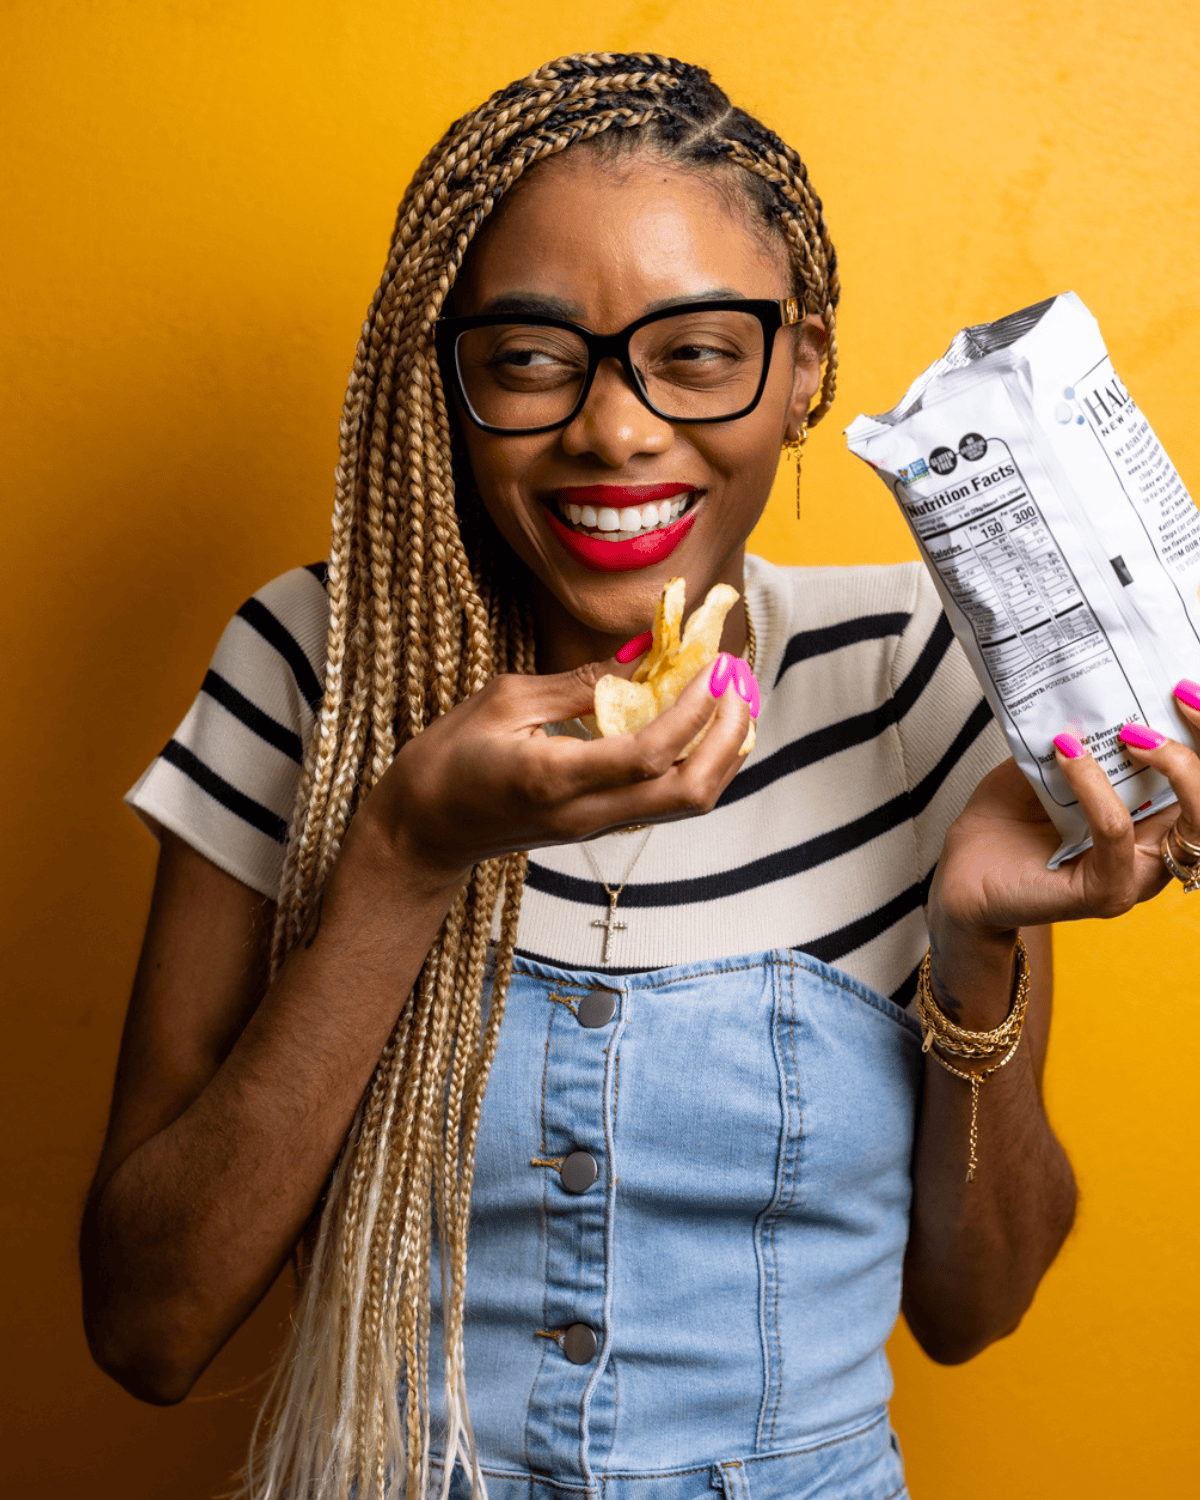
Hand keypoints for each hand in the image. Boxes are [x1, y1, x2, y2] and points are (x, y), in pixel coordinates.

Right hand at [351, 652, 757, 885]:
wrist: (425, 830)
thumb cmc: (450, 757)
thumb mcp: (504, 701)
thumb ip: (577, 683)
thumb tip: (640, 658)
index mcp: (556, 779)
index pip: (649, 755)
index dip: (693, 712)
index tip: (714, 668)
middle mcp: (587, 813)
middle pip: (689, 794)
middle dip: (728, 738)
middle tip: (738, 682)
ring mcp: (597, 826)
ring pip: (687, 804)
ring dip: (722, 753)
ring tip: (734, 699)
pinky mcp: (600, 824)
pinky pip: (667, 800)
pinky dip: (698, 763)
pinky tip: (703, 725)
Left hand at [930, 683, 1199, 940]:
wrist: (961, 876)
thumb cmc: (1005, 827)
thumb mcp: (1045, 765)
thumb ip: (1079, 737)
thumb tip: (1093, 689)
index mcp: (1153, 821)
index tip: (1188, 689)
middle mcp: (1158, 850)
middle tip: (1179, 699)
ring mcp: (1137, 876)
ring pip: (1193, 820)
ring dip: (1173, 764)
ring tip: (1130, 732)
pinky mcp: (1106, 890)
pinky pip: (1117, 830)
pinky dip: (1095, 786)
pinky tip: (1067, 756)